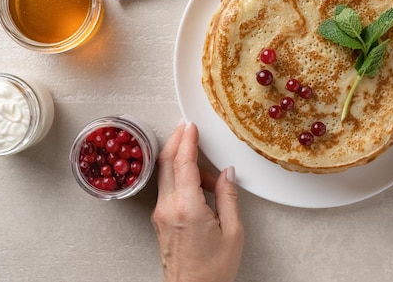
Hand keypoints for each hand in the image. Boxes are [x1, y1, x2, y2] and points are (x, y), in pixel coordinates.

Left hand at [151, 121, 243, 281]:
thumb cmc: (213, 271)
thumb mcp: (233, 232)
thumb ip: (228, 197)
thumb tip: (227, 174)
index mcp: (187, 208)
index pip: (183, 163)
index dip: (187, 140)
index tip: (191, 125)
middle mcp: (168, 208)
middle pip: (167, 163)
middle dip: (176, 141)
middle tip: (186, 127)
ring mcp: (160, 214)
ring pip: (165, 175)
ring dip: (181, 162)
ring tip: (209, 177)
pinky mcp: (159, 220)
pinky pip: (167, 189)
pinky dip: (179, 178)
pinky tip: (197, 186)